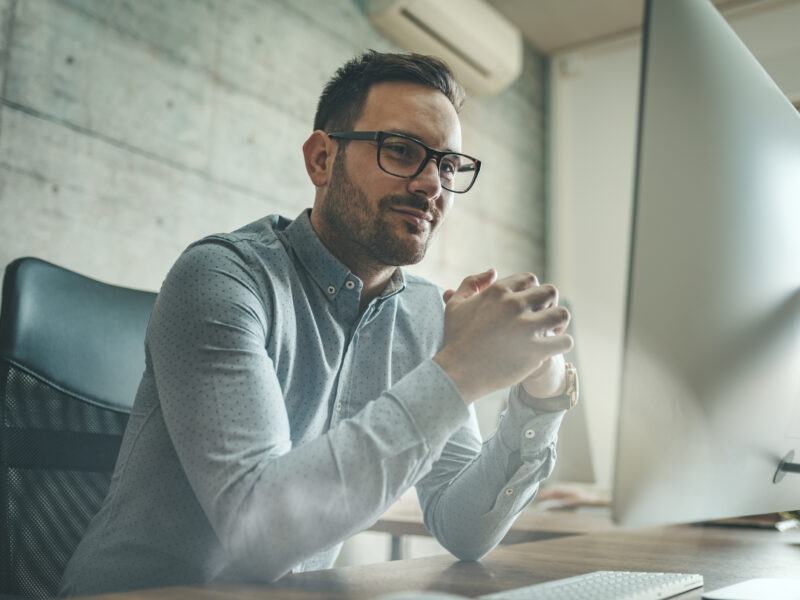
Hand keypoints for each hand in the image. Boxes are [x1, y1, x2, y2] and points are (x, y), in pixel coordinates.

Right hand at [433, 269, 572, 403]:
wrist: (457, 372)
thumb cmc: (456, 339)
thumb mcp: (456, 304)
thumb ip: (472, 282)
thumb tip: (493, 271)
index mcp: (498, 291)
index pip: (530, 279)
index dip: (532, 291)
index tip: (528, 304)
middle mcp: (514, 305)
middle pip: (550, 292)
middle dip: (548, 303)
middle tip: (542, 318)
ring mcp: (525, 328)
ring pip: (561, 314)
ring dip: (559, 322)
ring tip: (552, 332)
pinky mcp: (534, 350)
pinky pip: (564, 341)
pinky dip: (563, 342)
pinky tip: (553, 346)